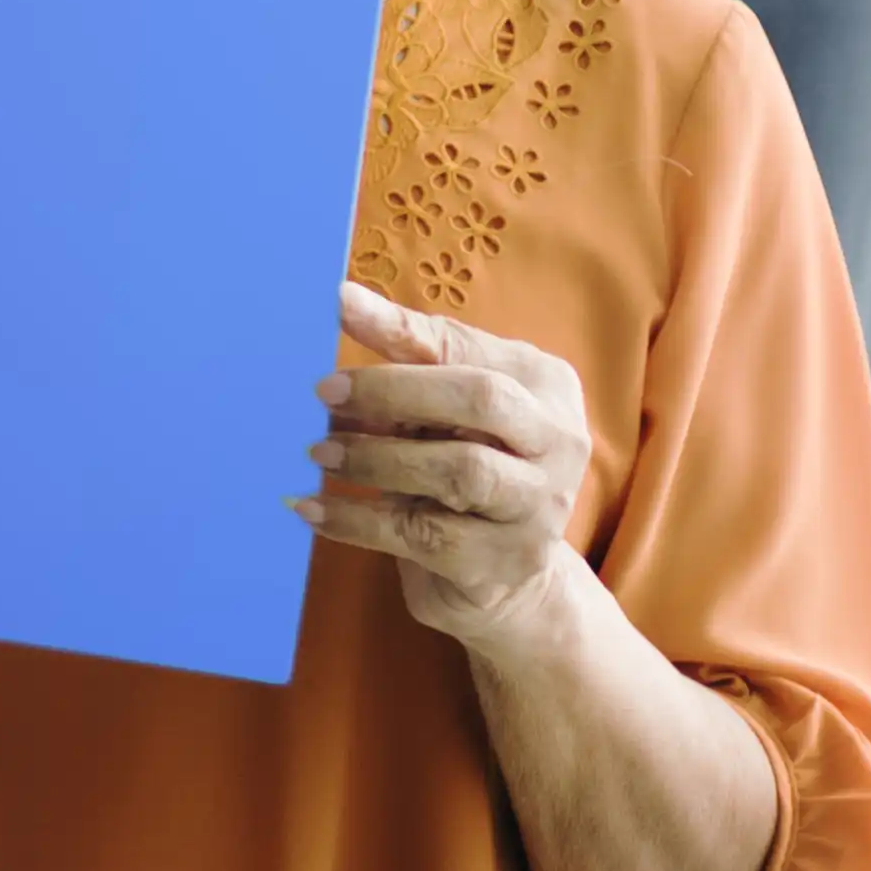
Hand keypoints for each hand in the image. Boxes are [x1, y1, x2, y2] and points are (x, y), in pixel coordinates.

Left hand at [301, 279, 594, 644]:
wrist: (506, 575)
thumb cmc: (467, 461)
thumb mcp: (446, 402)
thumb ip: (407, 348)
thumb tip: (344, 296)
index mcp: (547, 386)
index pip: (469, 347)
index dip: (400, 330)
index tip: (336, 311)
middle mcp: (559, 442)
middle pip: (482, 400)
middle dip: (394, 391)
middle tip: (324, 394)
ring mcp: (539, 507)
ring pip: (460, 471)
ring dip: (376, 458)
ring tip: (319, 454)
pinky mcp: (503, 561)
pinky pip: (422, 536)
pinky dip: (356, 520)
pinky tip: (311, 507)